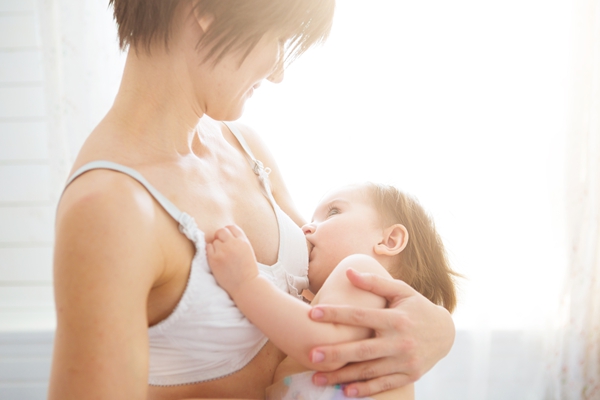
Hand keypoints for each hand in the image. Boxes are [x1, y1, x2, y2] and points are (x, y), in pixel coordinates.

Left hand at [206, 225, 258, 295]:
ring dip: (216, 247)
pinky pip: (208, 248)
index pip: (231, 227)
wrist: (246, 285)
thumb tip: (226, 235)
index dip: (228, 233)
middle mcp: (233, 243)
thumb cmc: (247, 270)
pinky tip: (216, 260)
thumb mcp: (247, 251)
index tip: (227, 240)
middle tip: (222, 247)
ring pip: (214, 241)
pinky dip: (210, 252)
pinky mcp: (214, 258)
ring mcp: (223, 251)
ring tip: (222, 257)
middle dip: (220, 237)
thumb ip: (238, 242)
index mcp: (243, 241)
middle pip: (221, 231)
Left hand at [308, 269, 454, 396]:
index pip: (360, 316)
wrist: (446, 332)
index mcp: (395, 318)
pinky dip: (365, 389)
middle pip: (362, 349)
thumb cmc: (417, 308)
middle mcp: (400, 341)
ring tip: (318, 378)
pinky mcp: (409, 375)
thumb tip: (349, 272)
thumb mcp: (401, 291)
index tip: (312, 314)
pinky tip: (346, 391)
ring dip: (342, 376)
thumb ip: (375, 283)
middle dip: (335, 353)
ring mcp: (405, 361)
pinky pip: (383, 384)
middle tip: (311, 355)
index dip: (335, 314)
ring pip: (369, 371)